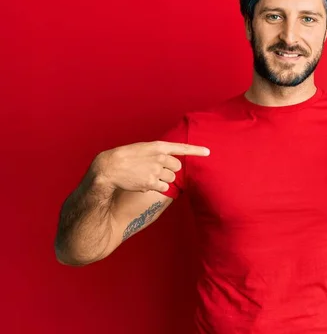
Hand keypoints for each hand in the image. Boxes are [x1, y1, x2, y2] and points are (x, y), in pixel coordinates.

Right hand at [92, 141, 209, 192]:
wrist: (109, 168)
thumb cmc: (125, 157)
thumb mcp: (143, 148)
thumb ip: (158, 153)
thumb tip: (170, 162)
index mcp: (158, 146)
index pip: (181, 148)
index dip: (196, 150)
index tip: (208, 152)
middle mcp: (159, 157)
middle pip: (177, 168)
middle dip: (170, 170)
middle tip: (155, 170)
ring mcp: (156, 170)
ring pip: (171, 179)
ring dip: (163, 180)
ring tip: (146, 176)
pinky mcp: (152, 182)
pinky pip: (164, 188)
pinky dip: (157, 188)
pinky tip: (144, 183)